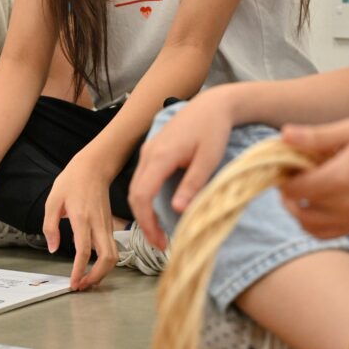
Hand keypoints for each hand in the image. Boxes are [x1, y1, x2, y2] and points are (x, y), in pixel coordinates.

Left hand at [43, 154, 117, 290]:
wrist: (94, 167)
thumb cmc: (72, 180)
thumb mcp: (53, 199)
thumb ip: (50, 226)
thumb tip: (53, 249)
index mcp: (82, 218)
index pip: (84, 251)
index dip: (80, 270)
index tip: (73, 283)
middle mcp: (98, 224)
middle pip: (108, 259)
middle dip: (97, 277)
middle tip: (81, 286)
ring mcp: (107, 225)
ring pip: (113, 256)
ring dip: (102, 272)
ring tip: (86, 280)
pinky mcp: (109, 225)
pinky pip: (111, 248)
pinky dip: (104, 262)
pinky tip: (90, 265)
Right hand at [128, 90, 234, 249]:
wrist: (212, 104)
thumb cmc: (213, 130)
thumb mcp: (209, 159)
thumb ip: (193, 184)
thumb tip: (177, 211)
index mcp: (160, 156)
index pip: (142, 195)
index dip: (147, 222)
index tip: (161, 242)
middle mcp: (149, 153)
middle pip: (134, 193)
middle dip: (144, 221)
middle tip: (161, 243)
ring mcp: (148, 150)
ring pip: (136, 186)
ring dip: (144, 210)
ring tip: (160, 231)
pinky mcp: (153, 150)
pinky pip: (142, 177)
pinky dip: (146, 197)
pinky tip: (160, 207)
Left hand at [281, 118, 348, 237]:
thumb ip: (317, 137)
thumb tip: (283, 136)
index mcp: (340, 179)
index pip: (296, 189)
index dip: (283, 178)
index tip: (284, 165)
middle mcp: (348, 206)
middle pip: (299, 209)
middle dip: (289, 194)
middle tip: (291, 175)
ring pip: (310, 226)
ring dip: (298, 210)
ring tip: (301, 189)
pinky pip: (328, 233)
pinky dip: (315, 223)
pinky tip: (317, 202)